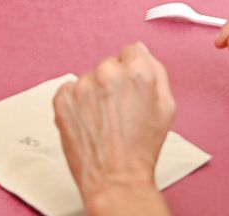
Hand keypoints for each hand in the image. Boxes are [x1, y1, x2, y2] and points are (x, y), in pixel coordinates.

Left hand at [53, 43, 174, 209]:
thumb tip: (141, 50)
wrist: (115, 179)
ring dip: (94, 94)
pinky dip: (77, 103)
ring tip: (104, 121)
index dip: (132, 73)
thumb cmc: (141, 149)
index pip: (131, 51)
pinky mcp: (62, 98)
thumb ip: (157, 72)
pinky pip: (70, 90)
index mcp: (136, 71)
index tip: (130, 90)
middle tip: (119, 111)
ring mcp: (82, 85)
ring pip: (89, 79)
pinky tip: (89, 122)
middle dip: (113, 83)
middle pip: (109, 65)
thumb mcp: (166, 108)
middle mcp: (107, 73)